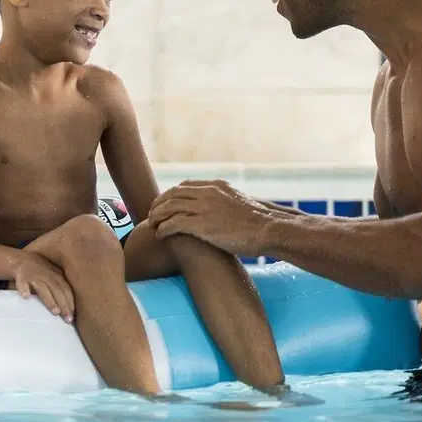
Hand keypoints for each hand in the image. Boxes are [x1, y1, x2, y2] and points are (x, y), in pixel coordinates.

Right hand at [12, 253, 75, 322]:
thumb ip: (63, 289)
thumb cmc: (43, 273)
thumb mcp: (55, 276)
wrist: (23, 260)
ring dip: (50, 301)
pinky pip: (23, 284)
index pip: (66, 290)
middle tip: (68, 320)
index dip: (71, 303)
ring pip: (43, 289)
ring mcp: (35, 277)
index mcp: (57, 277)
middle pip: (58, 291)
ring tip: (55, 312)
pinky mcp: (22, 278)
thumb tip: (73, 312)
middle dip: (64, 305)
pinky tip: (26, 297)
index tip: (73, 317)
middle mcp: (48, 276)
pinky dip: (24, 289)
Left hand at [148, 180, 272, 257]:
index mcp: (217, 186)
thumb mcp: (242, 205)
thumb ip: (228, 204)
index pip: (184, 186)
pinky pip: (173, 223)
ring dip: (157, 217)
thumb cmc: (260, 224)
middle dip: (158, 205)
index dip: (170, 196)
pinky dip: (163, 229)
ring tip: (152, 227)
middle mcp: (208, 193)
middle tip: (152, 217)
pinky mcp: (202, 224)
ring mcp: (204, 207)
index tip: (164, 206)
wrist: (269, 229)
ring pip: (168, 207)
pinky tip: (160, 236)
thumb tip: (226, 212)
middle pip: (172, 194)